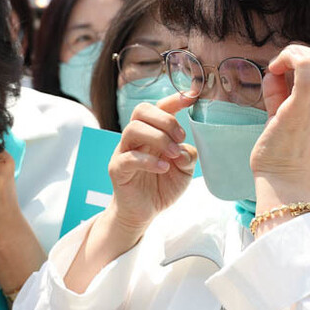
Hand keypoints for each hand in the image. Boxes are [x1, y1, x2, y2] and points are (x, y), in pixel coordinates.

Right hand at [107, 94, 197, 232]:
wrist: (144, 212)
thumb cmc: (162, 187)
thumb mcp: (184, 170)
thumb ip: (188, 155)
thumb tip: (183, 148)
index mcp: (152, 133)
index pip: (158, 107)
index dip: (173, 99)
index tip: (191, 97)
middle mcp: (136, 138)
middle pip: (142, 110)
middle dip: (165, 119)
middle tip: (180, 138)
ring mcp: (124, 152)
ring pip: (133, 129)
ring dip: (158, 138)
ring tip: (172, 154)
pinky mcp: (118, 169)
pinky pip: (129, 158)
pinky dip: (149, 161)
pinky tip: (163, 168)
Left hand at [251, 44, 309, 209]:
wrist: (284, 182)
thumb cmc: (281, 156)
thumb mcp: (283, 118)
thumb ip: (280, 94)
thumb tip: (273, 73)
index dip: (302, 62)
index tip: (281, 73)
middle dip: (295, 53)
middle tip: (277, 68)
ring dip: (291, 53)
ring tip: (275, 68)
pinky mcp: (302, 106)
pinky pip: (304, 67)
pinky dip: (288, 58)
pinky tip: (274, 69)